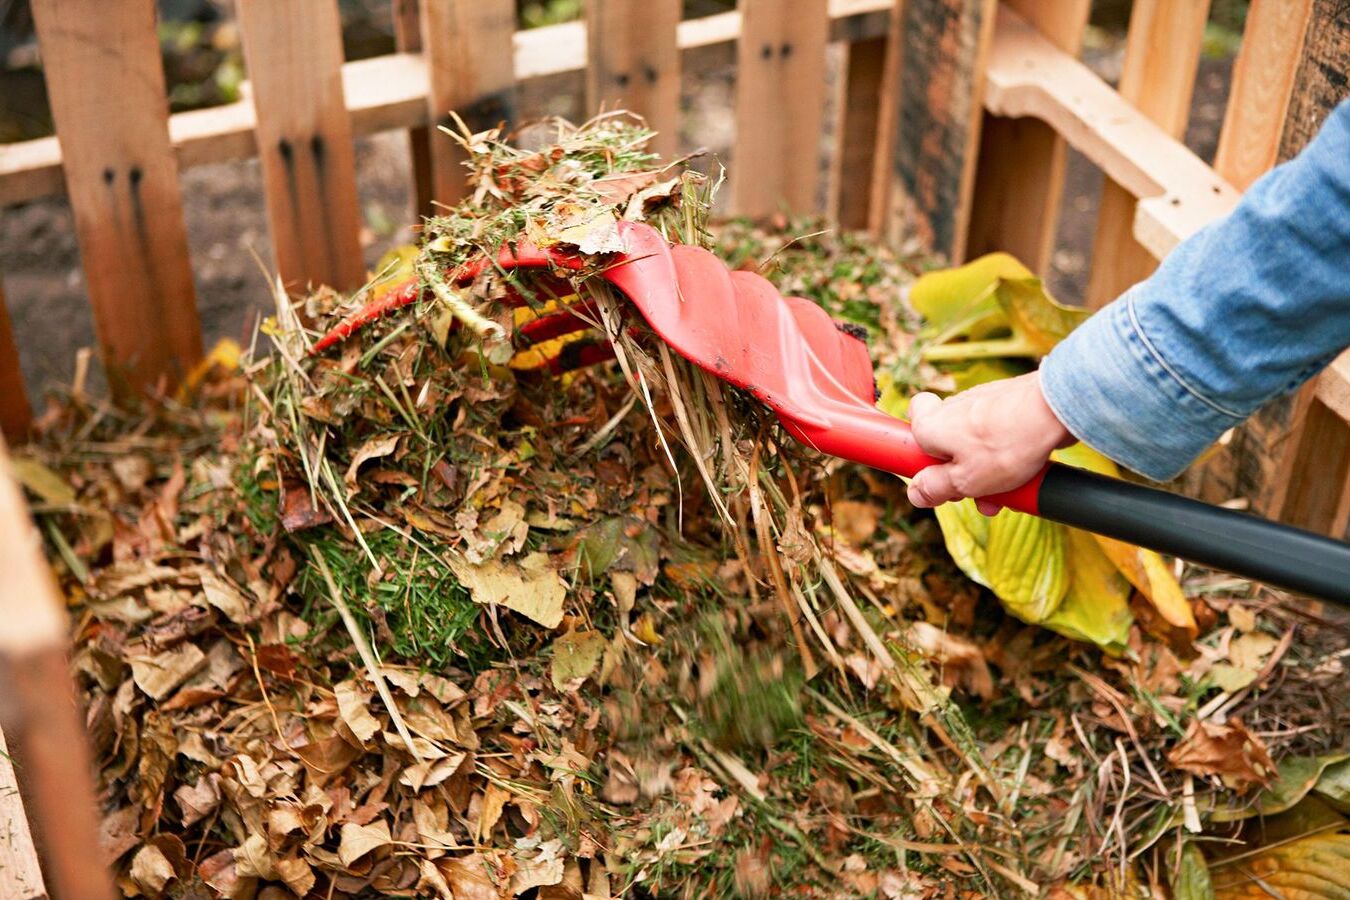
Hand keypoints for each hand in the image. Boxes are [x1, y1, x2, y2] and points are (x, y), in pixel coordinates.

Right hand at [906, 371, 1072, 514]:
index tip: (934, 476)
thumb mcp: (965, 481)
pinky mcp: (1008, 402)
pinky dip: (1005, 452)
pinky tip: (1023, 470)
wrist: (1055, 410)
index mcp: (931, 425)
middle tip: (976, 494)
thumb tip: (915, 494)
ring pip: (974, 440)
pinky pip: (998, 433)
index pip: (911, 425)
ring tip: (1007, 490)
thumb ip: (936, 488)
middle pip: (946, 441)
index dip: (919, 453)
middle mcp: (952, 408)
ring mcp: (981, 402)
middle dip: (959, 472)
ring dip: (985, 468)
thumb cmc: (1007, 444)